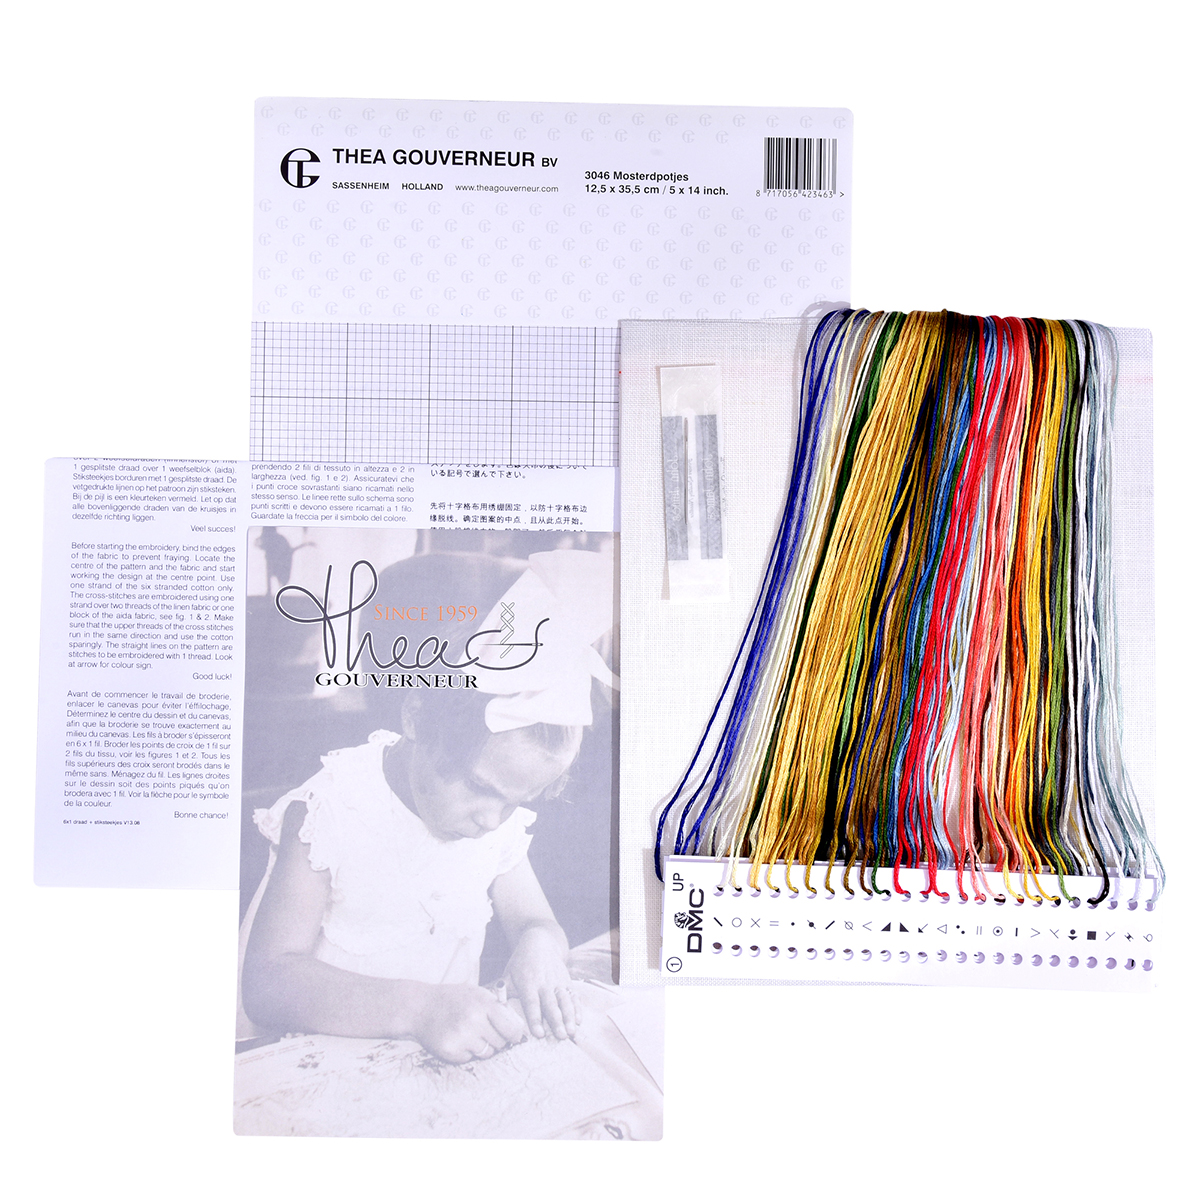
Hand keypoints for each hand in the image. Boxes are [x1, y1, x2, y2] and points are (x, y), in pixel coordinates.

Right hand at [410, 983, 527, 1063]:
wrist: (420, 1007)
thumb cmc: (452, 999)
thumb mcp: (477, 993)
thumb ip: (497, 1007)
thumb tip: (519, 1029)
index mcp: (483, 1004)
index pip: (511, 1028)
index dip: (515, 1034)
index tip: (514, 1036)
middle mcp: (473, 1021)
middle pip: (501, 1043)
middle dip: (496, 1039)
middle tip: (484, 1030)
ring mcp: (461, 1037)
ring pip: (487, 1053)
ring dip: (482, 1046)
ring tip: (469, 1033)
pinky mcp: (451, 1051)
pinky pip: (470, 1058)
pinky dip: (467, 1052)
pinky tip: (457, 1039)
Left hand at [505, 925, 579, 1040]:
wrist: (540, 943)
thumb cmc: (520, 963)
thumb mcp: (508, 974)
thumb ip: (501, 992)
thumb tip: (490, 1009)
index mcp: (528, 983)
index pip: (532, 1003)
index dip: (535, 1019)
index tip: (539, 1034)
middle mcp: (544, 983)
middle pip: (551, 1004)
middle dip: (557, 1021)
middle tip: (561, 1037)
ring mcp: (557, 982)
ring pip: (565, 1001)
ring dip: (569, 1017)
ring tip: (571, 1031)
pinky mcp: (567, 981)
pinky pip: (574, 996)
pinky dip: (577, 1008)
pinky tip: (579, 1020)